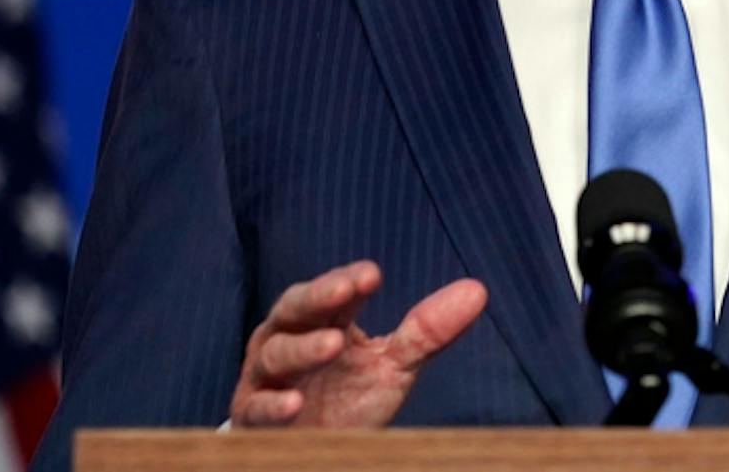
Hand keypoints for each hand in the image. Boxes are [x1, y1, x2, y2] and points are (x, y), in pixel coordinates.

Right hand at [229, 260, 486, 427]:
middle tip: (346, 288)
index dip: (348, 281)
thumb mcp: (393, 366)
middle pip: (296, 308)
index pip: (334, 292)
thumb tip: (477, 289)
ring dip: (301, 348)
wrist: (314, 453)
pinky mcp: (252, 415)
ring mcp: (266, 377)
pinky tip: (292, 404)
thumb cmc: (349, 401)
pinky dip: (271, 405)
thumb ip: (427, 331)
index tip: (371, 275)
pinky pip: (256, 407)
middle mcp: (288, 338)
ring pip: (275, 353)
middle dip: (319, 296)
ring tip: (331, 345)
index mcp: (322, 320)